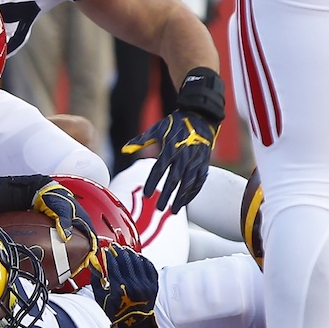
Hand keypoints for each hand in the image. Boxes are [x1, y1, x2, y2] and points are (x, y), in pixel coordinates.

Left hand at [32, 180, 98, 273]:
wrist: (42, 191)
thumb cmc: (54, 197)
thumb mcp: (61, 208)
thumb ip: (64, 221)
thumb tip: (66, 237)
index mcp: (83, 220)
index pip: (92, 240)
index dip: (91, 252)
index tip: (89, 264)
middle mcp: (80, 224)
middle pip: (85, 243)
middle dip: (84, 256)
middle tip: (79, 269)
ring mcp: (72, 226)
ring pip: (77, 243)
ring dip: (76, 254)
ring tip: (71, 266)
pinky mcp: (63, 228)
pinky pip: (67, 241)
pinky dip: (67, 249)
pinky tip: (60, 256)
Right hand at [89, 244, 168, 327]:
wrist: (134, 326)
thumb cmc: (116, 313)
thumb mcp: (100, 298)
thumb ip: (95, 281)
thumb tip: (92, 265)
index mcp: (119, 289)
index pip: (113, 264)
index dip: (108, 255)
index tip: (105, 250)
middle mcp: (134, 286)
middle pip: (126, 260)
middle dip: (119, 251)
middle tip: (114, 246)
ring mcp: (146, 285)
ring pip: (138, 262)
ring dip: (131, 253)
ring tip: (126, 250)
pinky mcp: (154, 286)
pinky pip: (150, 268)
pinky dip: (144, 260)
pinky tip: (138, 257)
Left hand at [121, 67, 224, 213]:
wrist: (200, 117)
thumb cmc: (175, 124)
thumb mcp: (157, 129)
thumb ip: (140, 140)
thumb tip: (124, 150)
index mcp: (170, 147)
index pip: (160, 168)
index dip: (153, 182)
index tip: (147, 194)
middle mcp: (184, 156)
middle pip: (174, 179)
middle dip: (167, 195)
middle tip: (158, 208)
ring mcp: (196, 160)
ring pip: (189, 183)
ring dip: (181, 198)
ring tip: (173, 211)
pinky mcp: (204, 163)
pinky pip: (199, 181)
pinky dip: (193, 192)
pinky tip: (186, 202)